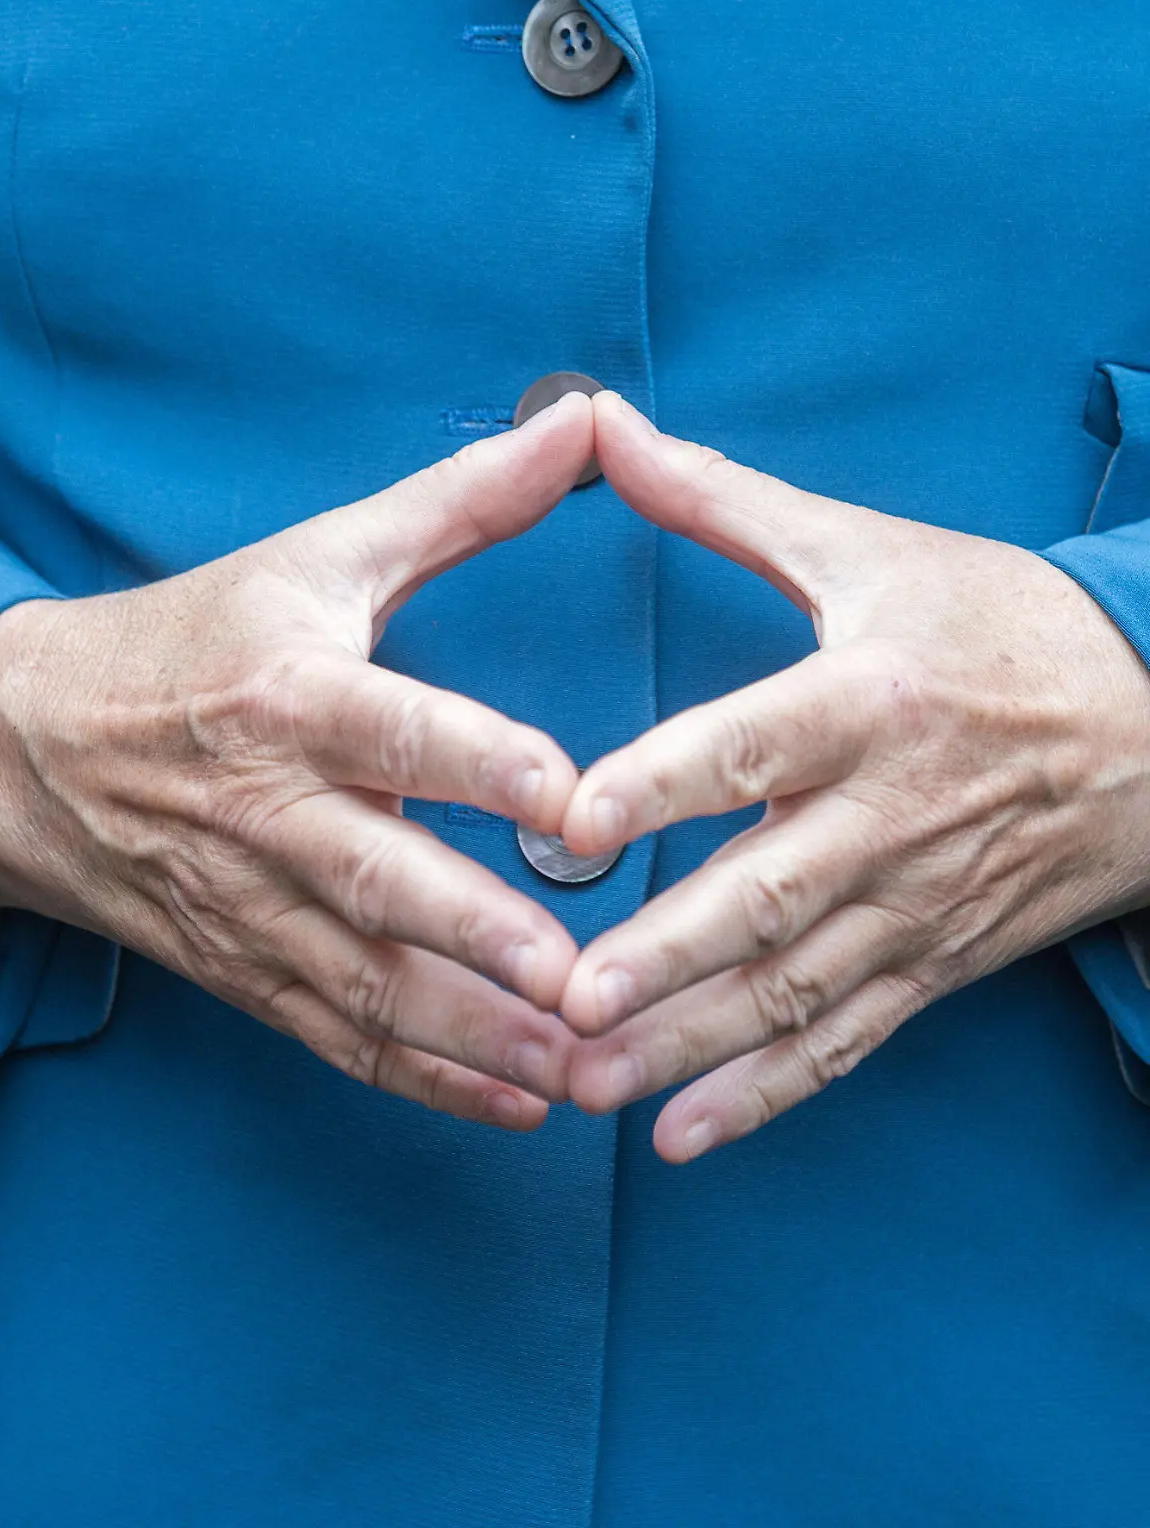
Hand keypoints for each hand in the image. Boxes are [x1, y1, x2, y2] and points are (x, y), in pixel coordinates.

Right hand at [0, 394, 594, 1128]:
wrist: (29, 743)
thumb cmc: (197, 640)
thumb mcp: (318, 556)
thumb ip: (461, 501)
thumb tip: (585, 420)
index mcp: (290, 694)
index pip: (395, 728)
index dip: (482, 762)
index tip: (574, 800)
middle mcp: (266, 808)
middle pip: (377, 880)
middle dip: (479, 937)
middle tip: (585, 978)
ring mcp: (249, 902)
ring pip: (364, 982)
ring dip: (472, 1034)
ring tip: (580, 1068)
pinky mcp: (244, 966)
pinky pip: (335, 1036)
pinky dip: (424, 1079)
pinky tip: (514, 1103)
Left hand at [559, 392, 1149, 1159]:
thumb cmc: (998, 628)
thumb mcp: (868, 549)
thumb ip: (722, 501)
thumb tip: (600, 424)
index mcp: (866, 699)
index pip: (750, 744)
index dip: (661, 783)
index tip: (574, 825)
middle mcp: (890, 813)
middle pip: (765, 894)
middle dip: (662, 958)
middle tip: (562, 1003)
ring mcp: (916, 903)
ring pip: (793, 989)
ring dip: (689, 1044)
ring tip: (588, 1084)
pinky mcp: (936, 960)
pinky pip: (847, 1041)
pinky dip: (768, 1095)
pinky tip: (684, 1136)